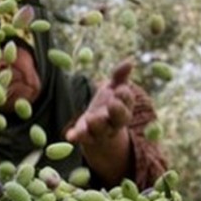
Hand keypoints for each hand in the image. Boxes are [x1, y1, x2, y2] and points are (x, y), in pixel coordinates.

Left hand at [65, 60, 135, 186]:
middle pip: (119, 119)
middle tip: (112, 103)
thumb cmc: (108, 102)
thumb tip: (129, 62)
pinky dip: (76, 137)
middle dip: (117, 111)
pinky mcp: (85, 136)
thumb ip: (120, 76)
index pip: (128, 103)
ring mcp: (100, 131)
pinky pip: (82, 138)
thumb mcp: (114, 88)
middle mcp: (114, 122)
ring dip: (96, 124)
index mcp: (124, 109)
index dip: (125, 97)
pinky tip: (70, 136)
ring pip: (101, 130)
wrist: (97, 126)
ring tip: (91, 117)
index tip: (120, 89)